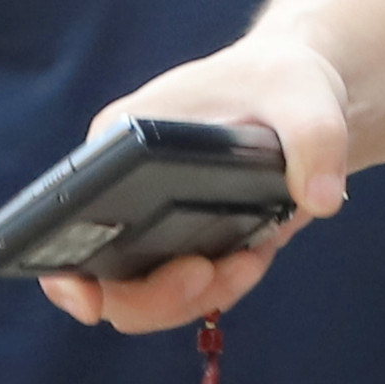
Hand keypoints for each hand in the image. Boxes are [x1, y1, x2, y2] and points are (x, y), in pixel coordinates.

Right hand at [36, 39, 354, 334]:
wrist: (300, 92)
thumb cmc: (284, 79)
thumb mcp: (303, 95)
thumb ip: (315, 139)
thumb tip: (320, 201)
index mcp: (117, 143)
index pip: (64, 216)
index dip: (65, 273)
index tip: (92, 303)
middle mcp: (121, 187)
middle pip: (105, 279)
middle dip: (157, 296)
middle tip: (210, 273)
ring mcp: (150, 221)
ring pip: (148, 296)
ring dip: (199, 296)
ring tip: (248, 260)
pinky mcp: (183, 241)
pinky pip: (188, 290)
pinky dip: (222, 287)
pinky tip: (256, 254)